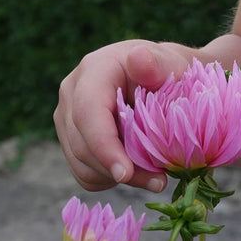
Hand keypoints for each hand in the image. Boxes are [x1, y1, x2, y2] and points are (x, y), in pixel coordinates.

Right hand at [54, 40, 193, 191]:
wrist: (162, 80)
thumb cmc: (170, 72)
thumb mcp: (172, 64)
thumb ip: (158, 65)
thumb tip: (139, 59)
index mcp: (94, 70)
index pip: (88, 113)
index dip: (104, 147)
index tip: (125, 174)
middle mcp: (72, 93)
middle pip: (83, 146)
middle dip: (121, 171)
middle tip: (159, 181)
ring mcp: (67, 118)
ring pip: (82, 165)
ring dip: (118, 178)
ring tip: (152, 174)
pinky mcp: (71, 140)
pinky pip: (85, 174)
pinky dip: (110, 179)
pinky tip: (134, 168)